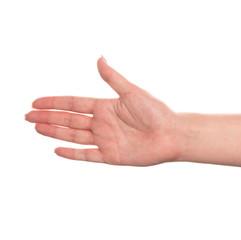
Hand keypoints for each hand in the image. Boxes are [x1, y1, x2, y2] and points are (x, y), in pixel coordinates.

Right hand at [26, 57, 180, 165]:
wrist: (171, 134)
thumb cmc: (155, 111)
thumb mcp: (132, 92)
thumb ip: (113, 78)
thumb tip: (99, 58)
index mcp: (106, 107)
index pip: (74, 104)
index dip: (55, 103)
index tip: (36, 101)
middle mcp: (103, 123)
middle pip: (70, 120)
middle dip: (48, 117)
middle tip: (28, 115)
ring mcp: (105, 140)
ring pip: (74, 136)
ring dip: (55, 132)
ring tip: (36, 127)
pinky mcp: (111, 156)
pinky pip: (87, 155)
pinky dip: (72, 153)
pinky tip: (57, 149)